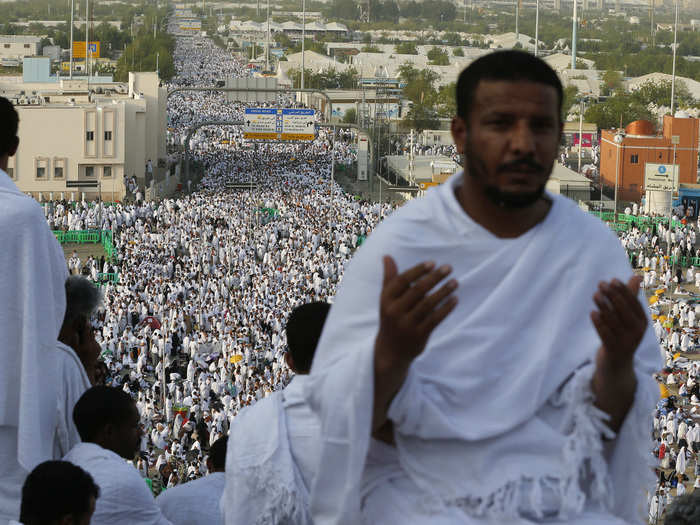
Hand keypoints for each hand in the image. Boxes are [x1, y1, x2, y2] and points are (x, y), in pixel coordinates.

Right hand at [375, 256, 457, 370]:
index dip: (418, 270)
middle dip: (435, 278)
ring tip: (455, 282)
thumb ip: (390, 278)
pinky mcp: (418, 335)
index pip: (403, 280)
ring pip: (428, 304)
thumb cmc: (391, 317)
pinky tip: (455, 299)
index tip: (433, 263)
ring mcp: (406, 324)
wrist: (391, 350)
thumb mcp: (387, 299)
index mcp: (386, 299)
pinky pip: (435, 319)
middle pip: (417, 290)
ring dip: (444, 291)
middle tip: (449, 268)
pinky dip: (446, 308)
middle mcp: (394, 311)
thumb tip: (387, 256)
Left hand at [591, 275, 646, 370]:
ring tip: (595, 294)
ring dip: (603, 306)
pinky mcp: (613, 350)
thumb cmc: (622, 333)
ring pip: (613, 321)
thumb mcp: (629, 316)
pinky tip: (593, 312)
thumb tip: (637, 276)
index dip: (623, 291)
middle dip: (612, 295)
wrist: (617, 363)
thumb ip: (631, 297)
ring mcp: (625, 342)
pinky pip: (605, 334)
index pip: (633, 303)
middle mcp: (637, 332)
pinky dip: (599, 323)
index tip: (612, 280)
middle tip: (601, 284)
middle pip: (624, 310)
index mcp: (642, 322)